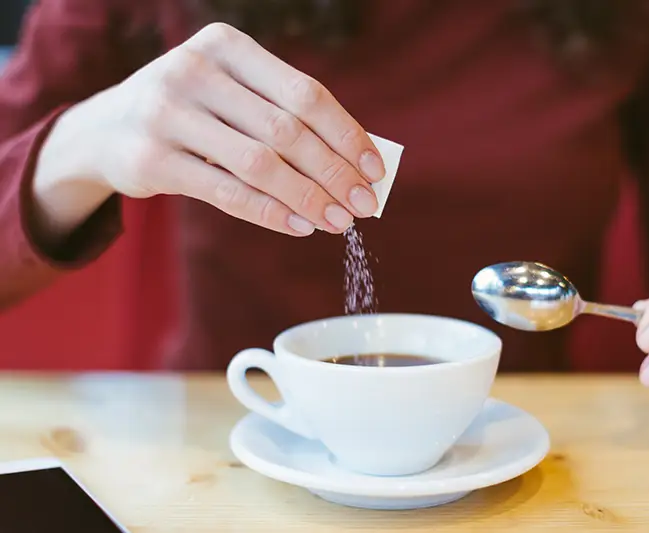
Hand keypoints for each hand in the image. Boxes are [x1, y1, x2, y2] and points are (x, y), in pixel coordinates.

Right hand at [42, 23, 383, 237]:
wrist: (105, 129)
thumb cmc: (192, 111)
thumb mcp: (231, 94)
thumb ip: (284, 116)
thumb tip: (356, 162)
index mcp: (226, 45)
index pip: (305, 93)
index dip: (347, 135)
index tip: (375, 170)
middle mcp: (194, 71)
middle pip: (287, 130)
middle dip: (334, 173)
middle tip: (364, 205)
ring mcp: (167, 113)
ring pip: (259, 164)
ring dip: (308, 198)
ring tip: (337, 222)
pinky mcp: (151, 159)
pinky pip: (227, 193)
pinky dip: (270, 213)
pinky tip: (299, 226)